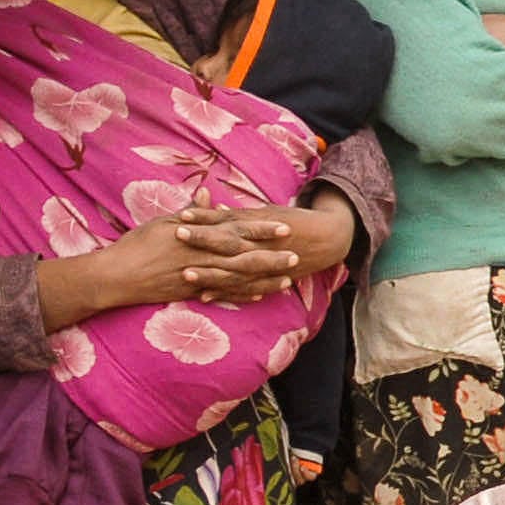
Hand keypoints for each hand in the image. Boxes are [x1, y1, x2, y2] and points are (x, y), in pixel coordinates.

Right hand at [39, 207, 304, 329]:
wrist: (115, 276)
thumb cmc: (136, 245)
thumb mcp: (163, 222)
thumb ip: (190, 213)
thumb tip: (207, 195)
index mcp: (198, 235)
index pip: (236, 230)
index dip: (262, 229)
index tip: (285, 227)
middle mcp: (202, 256)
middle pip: (244, 256)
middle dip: (272, 256)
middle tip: (297, 255)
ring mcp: (198, 277)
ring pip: (237, 278)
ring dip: (263, 279)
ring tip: (287, 279)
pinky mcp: (191, 293)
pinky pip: (221, 295)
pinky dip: (241, 295)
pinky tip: (259, 297)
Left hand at [182, 198, 355, 304]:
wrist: (328, 240)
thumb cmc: (295, 221)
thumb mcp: (268, 212)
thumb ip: (238, 215)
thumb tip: (210, 208)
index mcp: (261, 227)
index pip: (228, 222)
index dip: (205, 220)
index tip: (182, 215)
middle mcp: (263, 247)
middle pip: (228, 245)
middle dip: (202, 243)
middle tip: (177, 238)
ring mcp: (266, 267)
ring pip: (235, 272)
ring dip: (210, 274)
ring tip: (187, 274)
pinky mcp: (269, 281)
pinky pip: (245, 290)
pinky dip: (226, 294)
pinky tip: (205, 296)